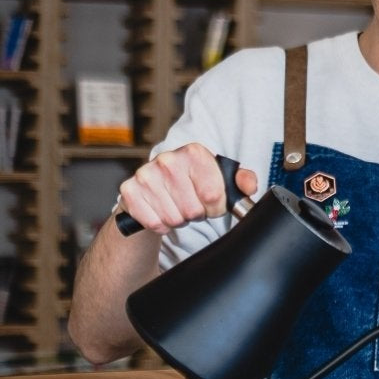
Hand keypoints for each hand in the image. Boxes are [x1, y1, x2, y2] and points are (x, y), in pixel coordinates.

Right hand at [115, 143, 256, 234]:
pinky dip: (161, 225)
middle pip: (194, 209)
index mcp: (194, 153)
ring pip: (174, 219)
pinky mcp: (130, 191)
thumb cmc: (191, 182)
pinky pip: (154, 223)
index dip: (216, 206)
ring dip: (179, 220)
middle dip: (197, 214)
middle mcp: (168, 159)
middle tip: (192, 205)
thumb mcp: (219, 177)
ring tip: (177, 207)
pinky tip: (162, 212)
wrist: (153, 188)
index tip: (213, 203)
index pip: (214, 194)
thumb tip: (248, 186)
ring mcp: (146, 175)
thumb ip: (241, 180)